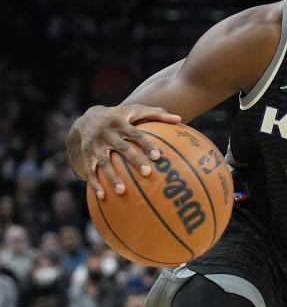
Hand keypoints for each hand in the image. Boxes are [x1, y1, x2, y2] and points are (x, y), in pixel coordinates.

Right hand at [67, 104, 181, 197]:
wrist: (87, 118)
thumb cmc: (120, 116)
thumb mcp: (136, 110)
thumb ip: (157, 114)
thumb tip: (179, 119)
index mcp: (121, 123)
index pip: (136, 134)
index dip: (146, 144)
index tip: (158, 156)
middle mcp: (107, 134)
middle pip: (122, 148)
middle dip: (134, 160)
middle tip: (147, 173)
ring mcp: (95, 145)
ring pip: (104, 162)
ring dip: (112, 177)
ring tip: (122, 191)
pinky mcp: (87, 155)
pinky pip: (89, 170)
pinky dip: (94, 183)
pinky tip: (102, 196)